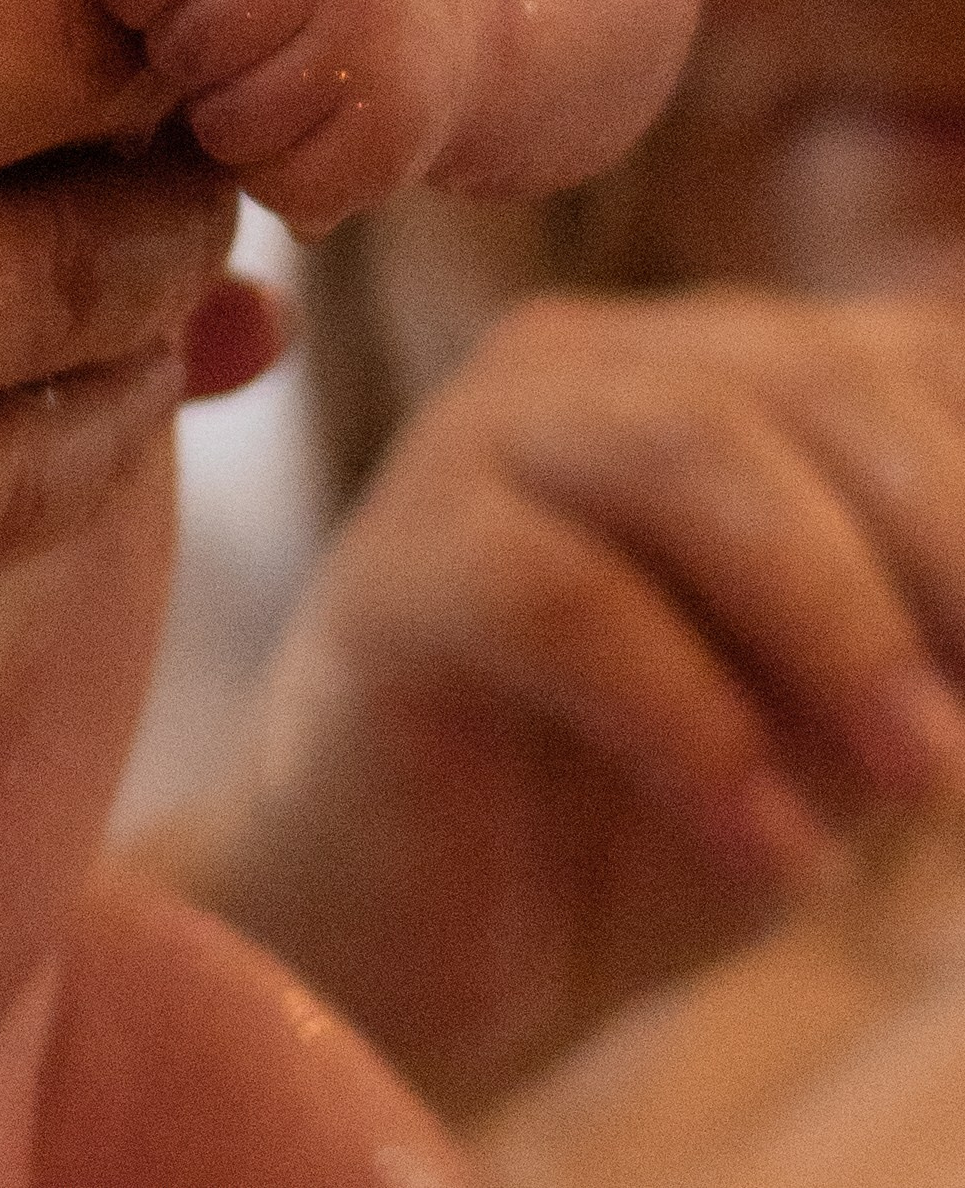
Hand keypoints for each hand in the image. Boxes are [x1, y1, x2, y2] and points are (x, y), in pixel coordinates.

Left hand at [99, 0, 494, 235]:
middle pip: (179, 47)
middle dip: (179, 51)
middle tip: (227, 26)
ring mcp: (383, 44)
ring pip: (224, 127)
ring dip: (225, 117)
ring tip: (269, 69)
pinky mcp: (396, 140)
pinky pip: (279, 189)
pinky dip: (279, 172)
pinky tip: (310, 119)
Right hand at [158, 286, 964, 1113]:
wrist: (413, 946)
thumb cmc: (646, 816)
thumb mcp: (844, 718)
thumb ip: (938, 633)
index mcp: (711, 363)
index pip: (904, 355)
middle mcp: (588, 363)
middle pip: (804, 377)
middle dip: (941, 542)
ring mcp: (473, 442)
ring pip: (683, 451)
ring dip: (837, 617)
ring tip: (925, 780)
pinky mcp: (392, 565)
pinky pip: (559, 596)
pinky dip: (697, 724)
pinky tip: (773, 851)